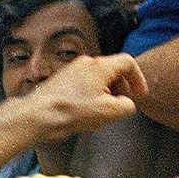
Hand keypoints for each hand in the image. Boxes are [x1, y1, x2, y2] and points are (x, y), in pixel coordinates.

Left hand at [24, 52, 148, 140]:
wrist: (39, 115)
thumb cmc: (72, 111)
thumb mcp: (109, 112)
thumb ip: (126, 105)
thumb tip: (127, 103)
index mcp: (100, 66)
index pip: (128, 63)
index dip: (138, 79)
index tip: (140, 95)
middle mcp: (86, 62)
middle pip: (113, 69)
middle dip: (122, 87)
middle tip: (122, 104)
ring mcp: (73, 69)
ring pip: (98, 76)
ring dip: (107, 92)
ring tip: (103, 110)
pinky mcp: (62, 79)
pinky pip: (85, 82)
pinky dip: (92, 93)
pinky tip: (86, 111)